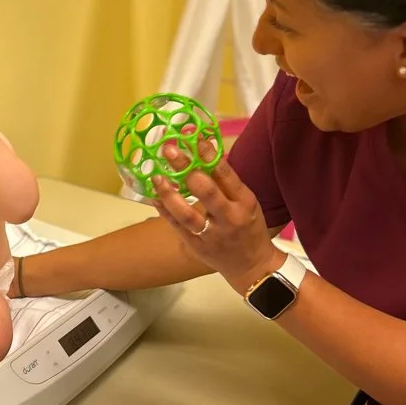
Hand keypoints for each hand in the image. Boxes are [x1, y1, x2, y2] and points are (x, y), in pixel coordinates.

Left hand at [153, 139, 282, 294]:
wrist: (252, 266)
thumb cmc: (249, 227)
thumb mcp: (247, 202)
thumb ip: (227, 182)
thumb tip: (203, 152)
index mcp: (244, 202)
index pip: (226, 174)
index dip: (208, 155)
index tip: (193, 138)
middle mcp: (229, 218)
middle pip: (206, 191)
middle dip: (187, 167)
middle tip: (169, 150)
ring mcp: (211, 234)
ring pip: (187, 214)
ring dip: (169, 193)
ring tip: (157, 176)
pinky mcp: (196, 246)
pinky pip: (176, 226)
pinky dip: (164, 210)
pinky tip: (153, 196)